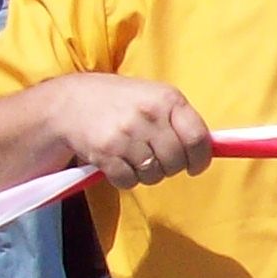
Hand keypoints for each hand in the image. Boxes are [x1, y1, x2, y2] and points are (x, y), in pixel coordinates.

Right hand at [45, 74, 212, 189]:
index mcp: (168, 98)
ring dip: (148, 174)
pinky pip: (129, 181)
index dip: (201, 158)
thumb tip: (207, 148)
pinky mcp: (105, 153)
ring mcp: (126, 135)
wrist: (69, 102)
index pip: (198, 138)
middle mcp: (148, 115)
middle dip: (171, 167)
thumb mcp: (154, 96)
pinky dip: (127, 179)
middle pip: (176, 161)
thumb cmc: (120, 101)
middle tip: (159, 160)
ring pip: (154, 174)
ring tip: (136, 158)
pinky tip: (119, 163)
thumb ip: (180, 119)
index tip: (197, 166)